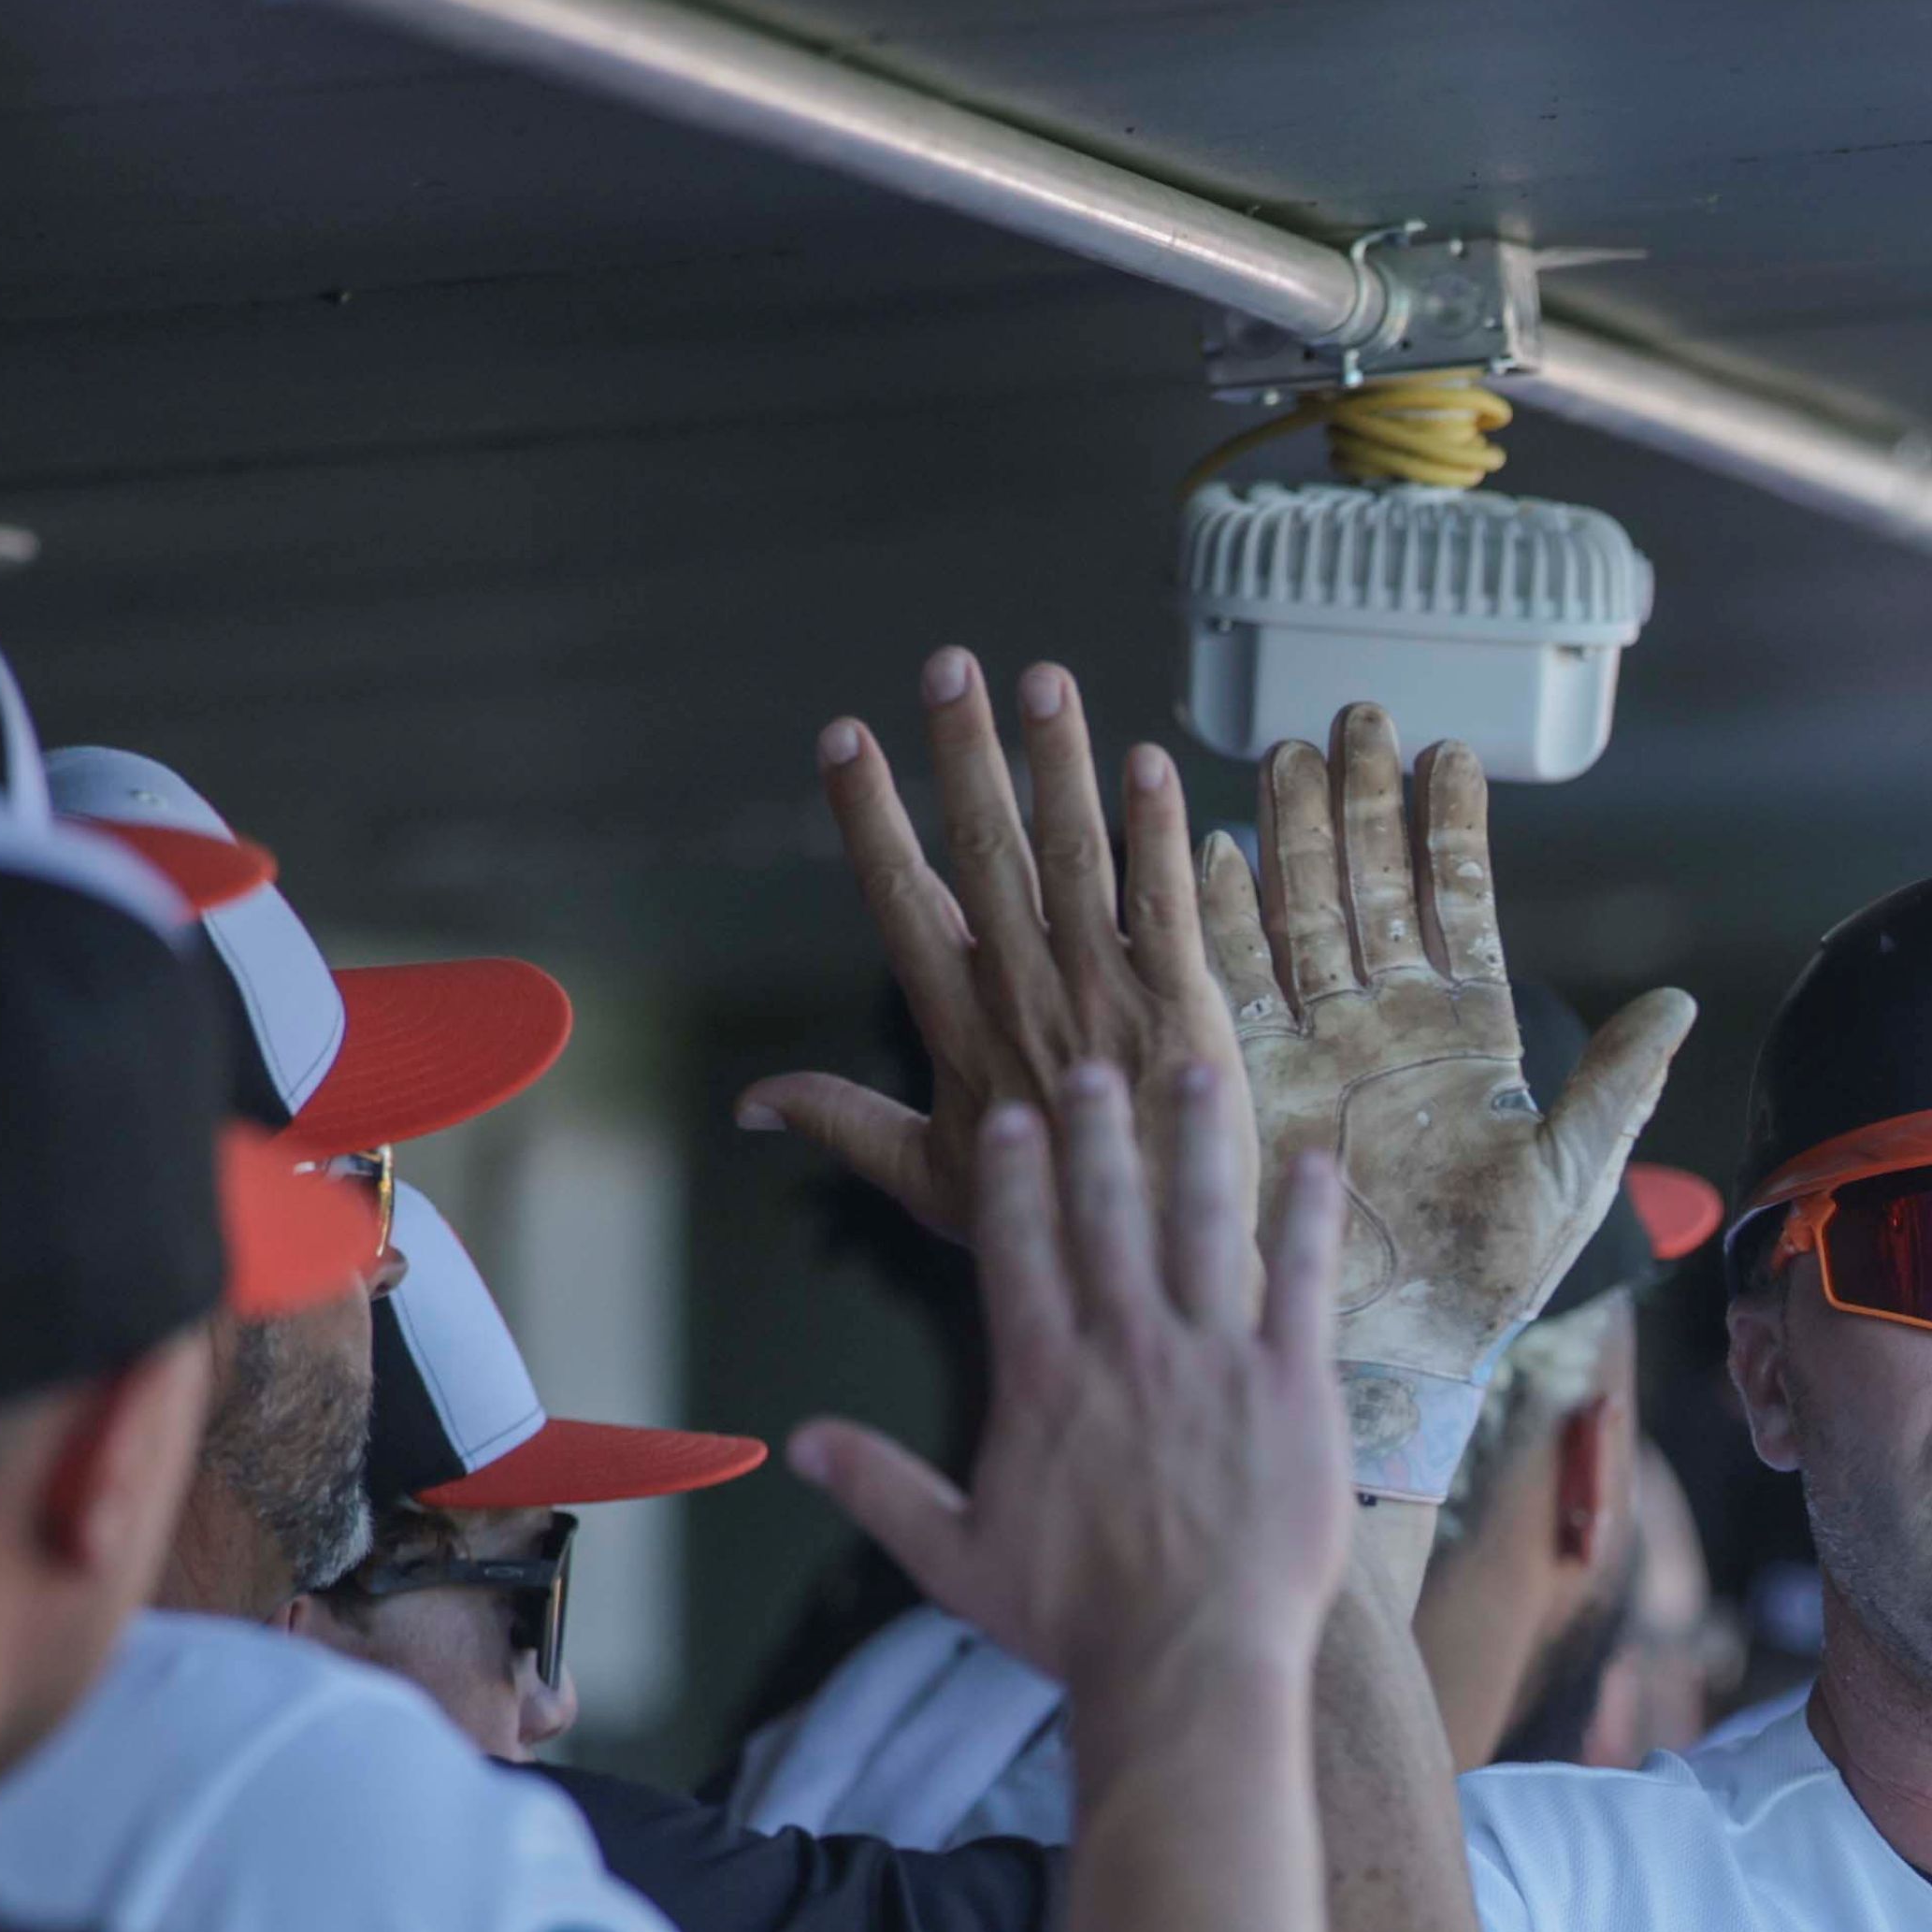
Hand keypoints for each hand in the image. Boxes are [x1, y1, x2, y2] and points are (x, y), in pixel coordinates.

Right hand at [745, 654, 1249, 1248]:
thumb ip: (840, 1122)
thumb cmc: (1039, 1222)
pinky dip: (1155, 833)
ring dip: (1058, 764)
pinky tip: (1147, 763)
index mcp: (959, 1029)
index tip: (845, 740)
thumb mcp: (926, 1179)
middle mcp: (1024, 997)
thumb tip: (749, 1104)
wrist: (1146, 1262)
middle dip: (965, 756)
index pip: (902, 901)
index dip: (870, 816)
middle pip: (986, 855)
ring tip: (1043, 681)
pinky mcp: (1182, 1005)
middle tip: (949, 669)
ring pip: (1073, 860)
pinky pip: (1164, 902)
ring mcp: (1104, 996)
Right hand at [789, 1062, 1353, 1724]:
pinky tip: (1316, 1163)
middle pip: (1106, 1211)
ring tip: (1200, 1076)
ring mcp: (1213, 1360)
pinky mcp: (1292, 1387)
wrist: (1188, 1666)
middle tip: (1094, 1067)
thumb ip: (881, 1488)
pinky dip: (1308, 1220)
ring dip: (1199, 1144)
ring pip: (1202, 1224)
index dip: (1014, 1173)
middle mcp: (1125, 1346)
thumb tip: (798, 1444)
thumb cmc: (1074, 1624)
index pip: (1017, 1245)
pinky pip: (1302, 1283)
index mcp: (1044, 1376)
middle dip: (1098, 1130)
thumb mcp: (955, 1559)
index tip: (1013, 1116)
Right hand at [1214, 704, 1695, 1484]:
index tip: (1448, 755)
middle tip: (1357, 722)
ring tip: (1289, 758)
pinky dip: (1221, 919)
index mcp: (1463, 1033)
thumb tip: (1678, 1004)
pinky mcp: (1251, 1079)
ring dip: (1292, 836)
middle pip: (1368, 885)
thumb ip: (1617, 1082)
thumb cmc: (1491, 1281)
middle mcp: (1382, 1021)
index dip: (1450, 831)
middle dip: (1361, 803)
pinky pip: (1230, 984)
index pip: (1457, 904)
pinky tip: (1216, 854)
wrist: (1401, 1356)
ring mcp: (1315, 1042)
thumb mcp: (1572, 1174)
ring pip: (1300, 913)